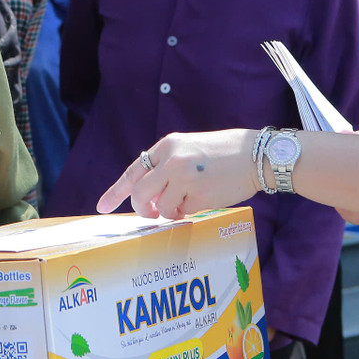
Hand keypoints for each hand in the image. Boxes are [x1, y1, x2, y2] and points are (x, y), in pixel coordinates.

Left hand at [96, 130, 256, 218]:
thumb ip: (168, 165)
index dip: (116, 191)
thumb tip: (151, 196)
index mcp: (167, 145)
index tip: (102, 207)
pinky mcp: (198, 195)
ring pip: (162, 207)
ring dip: (170, 212)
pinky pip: (183, 213)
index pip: (134, 171)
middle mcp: (171, 160)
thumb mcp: (189, 148)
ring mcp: (184, 178)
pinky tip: (204, 199)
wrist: (256, 155)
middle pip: (140, 194)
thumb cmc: (223, 154)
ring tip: (188, 201)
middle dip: (143, 209)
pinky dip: (189, 212)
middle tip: (152, 213)